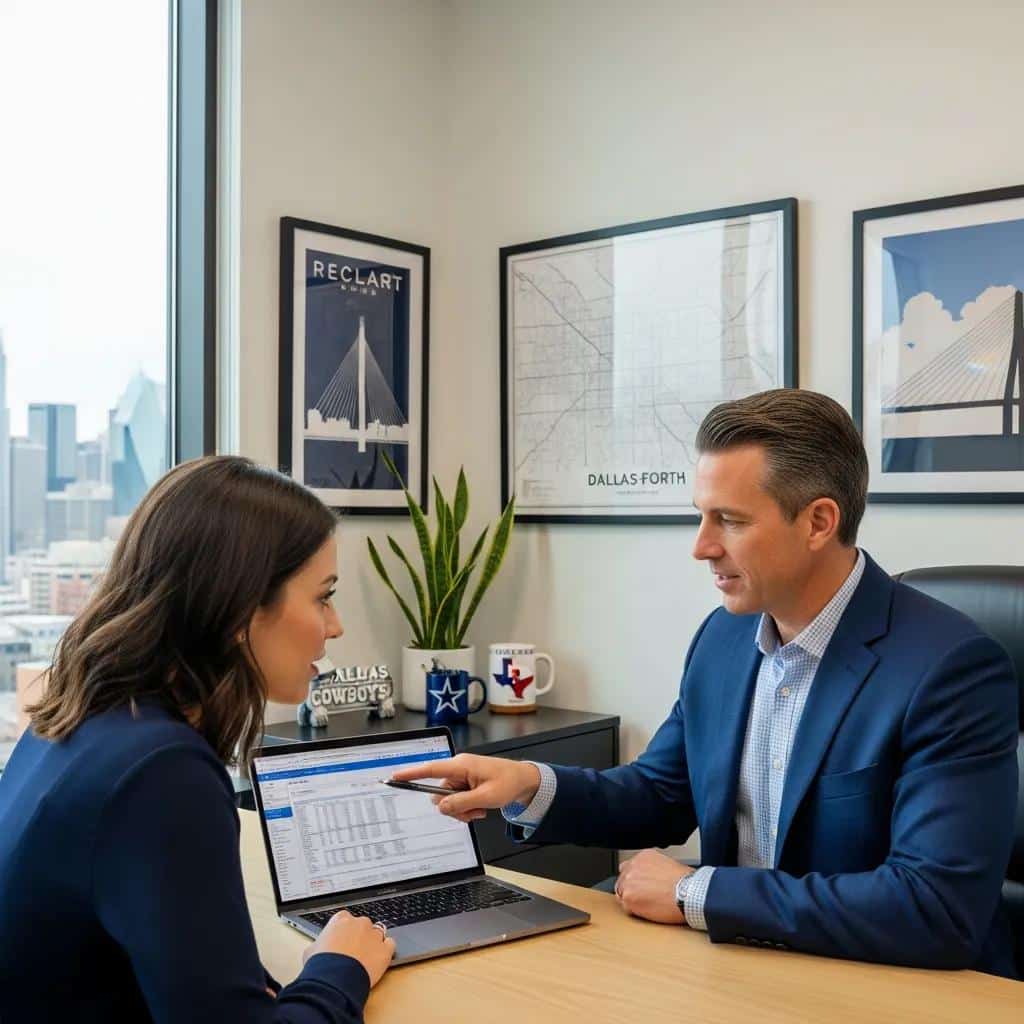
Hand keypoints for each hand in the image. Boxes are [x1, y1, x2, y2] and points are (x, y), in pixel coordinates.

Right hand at [303, 911, 394, 986]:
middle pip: (362, 925)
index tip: (342, 940)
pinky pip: (390, 944)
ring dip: (373, 942)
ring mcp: (374, 935)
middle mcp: (359, 923)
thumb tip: (318, 948)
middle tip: (352, 952)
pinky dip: (386, 949)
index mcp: (341, 920)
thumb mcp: (311, 951)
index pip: (345, 919)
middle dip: (359, 936)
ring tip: (366, 957)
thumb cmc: (320, 965)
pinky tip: (380, 957)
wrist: (334, 980)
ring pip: (377, 933)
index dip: (344, 931)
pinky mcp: (385, 950)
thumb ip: (319, 943)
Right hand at [389, 753, 540, 822]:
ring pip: (449, 801)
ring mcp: (462, 777)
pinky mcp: (466, 784)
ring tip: (481, 809)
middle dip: (453, 807)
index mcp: (461, 766)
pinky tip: (481, 808)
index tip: (395, 777)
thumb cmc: (508, 782)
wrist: (524, 781)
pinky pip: (457, 801)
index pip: (430, 769)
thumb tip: (441, 807)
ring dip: (463, 809)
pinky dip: (467, 808)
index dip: (411, 773)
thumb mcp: (485, 797)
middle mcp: (458, 769)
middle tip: (473, 811)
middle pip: (439, 793)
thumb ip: (461, 803)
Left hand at [614, 849, 693, 924]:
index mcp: (643, 856)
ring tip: (648, 905)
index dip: (635, 880)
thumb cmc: (687, 882)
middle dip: (631, 889)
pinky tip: (648, 911)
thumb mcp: (668, 865)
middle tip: (644, 898)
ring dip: (632, 900)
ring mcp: (628, 881)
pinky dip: (635, 911)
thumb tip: (651, 879)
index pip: (629, 868)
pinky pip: (625, 907)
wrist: (689, 892)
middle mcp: (633, 866)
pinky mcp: (629, 897)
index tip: (640, 886)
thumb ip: (653, 869)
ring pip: (622, 893)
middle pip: (622, 880)